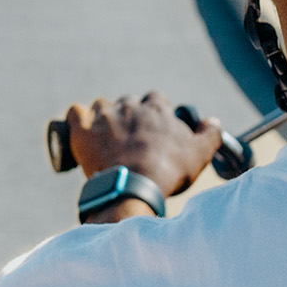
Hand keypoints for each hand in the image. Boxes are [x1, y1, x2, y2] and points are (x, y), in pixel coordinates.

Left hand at [64, 92, 220, 205]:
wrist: (134, 186)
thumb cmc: (168, 170)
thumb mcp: (200, 153)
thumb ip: (210, 134)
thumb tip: (212, 121)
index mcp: (156, 108)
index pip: (155, 100)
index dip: (155, 114)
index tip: (154, 131)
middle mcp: (129, 105)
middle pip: (128, 102)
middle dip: (129, 116)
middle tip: (130, 140)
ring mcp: (104, 115)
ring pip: (101, 104)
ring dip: (104, 117)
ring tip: (106, 139)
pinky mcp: (82, 128)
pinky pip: (74, 112)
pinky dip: (77, 119)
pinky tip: (81, 131)